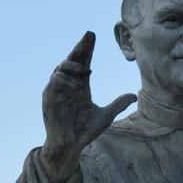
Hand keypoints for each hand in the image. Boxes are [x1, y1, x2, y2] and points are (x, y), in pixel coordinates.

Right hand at [40, 31, 135, 182]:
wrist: (70, 147)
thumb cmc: (84, 133)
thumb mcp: (106, 117)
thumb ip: (118, 105)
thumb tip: (134, 96)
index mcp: (80, 86)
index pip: (84, 62)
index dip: (87, 49)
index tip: (93, 35)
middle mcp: (68, 85)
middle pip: (72, 60)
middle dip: (80, 47)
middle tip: (89, 35)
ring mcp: (57, 91)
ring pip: (61, 67)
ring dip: (74, 65)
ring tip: (88, 71)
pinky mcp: (49, 98)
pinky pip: (55, 81)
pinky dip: (66, 80)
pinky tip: (79, 84)